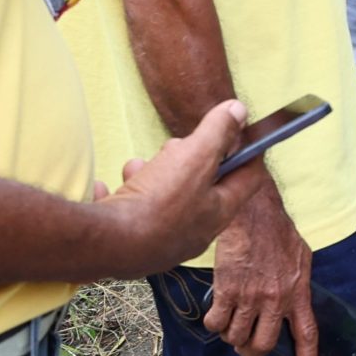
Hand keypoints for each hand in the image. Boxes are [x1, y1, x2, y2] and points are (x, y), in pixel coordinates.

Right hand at [104, 100, 260, 275]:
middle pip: (201, 186)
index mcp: (219, 212)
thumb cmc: (157, 204)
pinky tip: (107, 188)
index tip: (236, 129)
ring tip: (137, 166)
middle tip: (175, 147)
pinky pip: (126, 212)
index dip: (248, 150)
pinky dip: (118, 196)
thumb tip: (238, 111)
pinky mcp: (130, 244)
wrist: (107, 245)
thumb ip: (217, 132)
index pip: (249, 178)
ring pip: (162, 197)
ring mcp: (161, 240)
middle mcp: (194, 231)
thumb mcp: (194, 156)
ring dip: (150, 174)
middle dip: (188, 159)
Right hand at [202, 178, 320, 355]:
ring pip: (236, 337)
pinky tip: (214, 314)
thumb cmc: (277, 230)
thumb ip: (297, 282)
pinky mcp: (227, 290)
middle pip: (264, 345)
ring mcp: (251, 297)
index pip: (306, 333)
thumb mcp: (300, 257)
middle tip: (246, 345)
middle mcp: (275, 300)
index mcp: (297, 292)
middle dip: (252, 351)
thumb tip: (295, 297)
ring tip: (229, 323)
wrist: (252, 212)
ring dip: (230, 336)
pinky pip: (216, 323)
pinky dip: (213, 324)